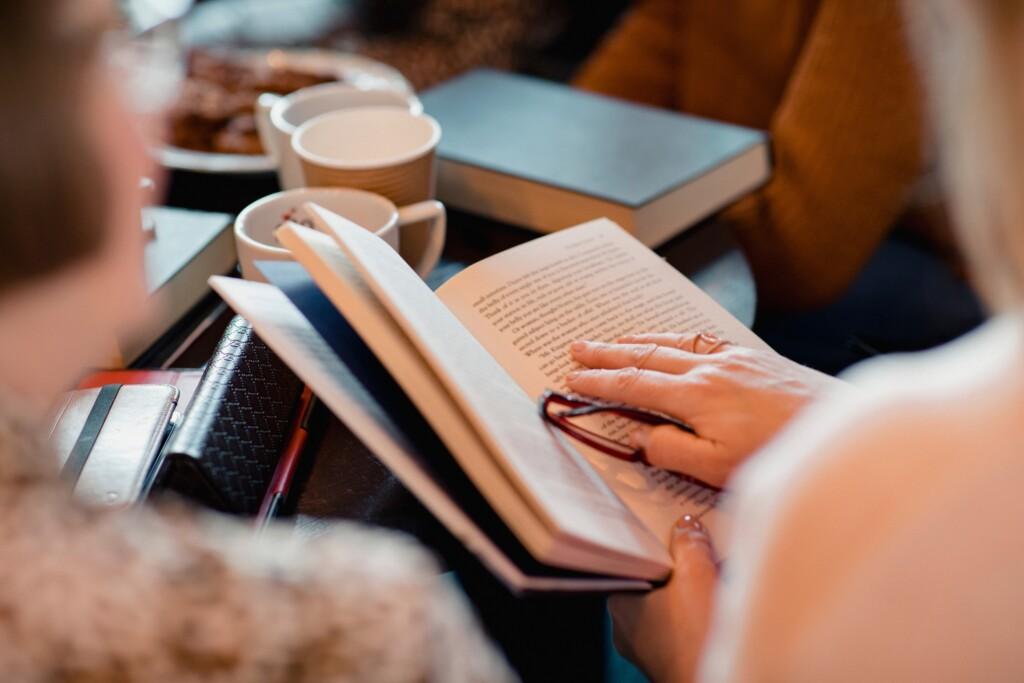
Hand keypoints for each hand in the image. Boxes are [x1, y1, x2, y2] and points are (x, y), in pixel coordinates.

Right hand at [567, 332, 843, 486]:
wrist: (840, 426)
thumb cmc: (781, 453)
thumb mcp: (719, 468)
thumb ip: (671, 451)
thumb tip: (639, 436)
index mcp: (696, 395)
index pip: (634, 385)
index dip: (600, 383)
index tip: (574, 380)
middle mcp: (710, 368)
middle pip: (647, 356)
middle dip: (608, 353)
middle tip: (577, 347)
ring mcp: (733, 358)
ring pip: (672, 343)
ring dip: (636, 341)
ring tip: (612, 340)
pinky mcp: (754, 357)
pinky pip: (700, 339)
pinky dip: (673, 338)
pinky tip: (670, 340)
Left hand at [610, 515, 717, 682]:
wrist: (712, 682)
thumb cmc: (695, 636)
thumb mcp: (695, 573)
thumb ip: (689, 543)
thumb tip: (688, 527)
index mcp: (619, 599)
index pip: (632, 561)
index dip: (653, 544)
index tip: (671, 529)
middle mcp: (626, 626)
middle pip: (653, 582)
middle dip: (677, 567)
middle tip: (698, 549)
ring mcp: (647, 647)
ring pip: (668, 607)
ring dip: (690, 592)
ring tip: (714, 575)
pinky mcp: (669, 661)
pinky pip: (681, 628)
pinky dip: (696, 615)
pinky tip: (716, 606)